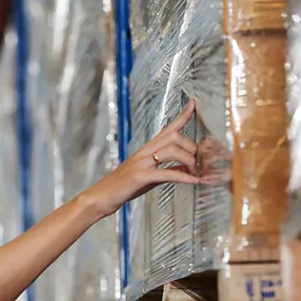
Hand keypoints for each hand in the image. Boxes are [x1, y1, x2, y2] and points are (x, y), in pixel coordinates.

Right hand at [81, 99, 203, 217]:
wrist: (101, 196)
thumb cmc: (124, 187)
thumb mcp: (150, 177)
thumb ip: (169, 170)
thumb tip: (189, 170)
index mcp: (147, 149)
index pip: (168, 128)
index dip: (183, 115)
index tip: (194, 103)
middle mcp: (145, 152)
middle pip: (175, 136)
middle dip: (192, 147)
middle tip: (199, 163)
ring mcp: (142, 162)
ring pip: (172, 150)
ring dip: (189, 161)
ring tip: (196, 174)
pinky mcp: (140, 176)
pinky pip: (167, 173)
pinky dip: (184, 177)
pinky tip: (194, 181)